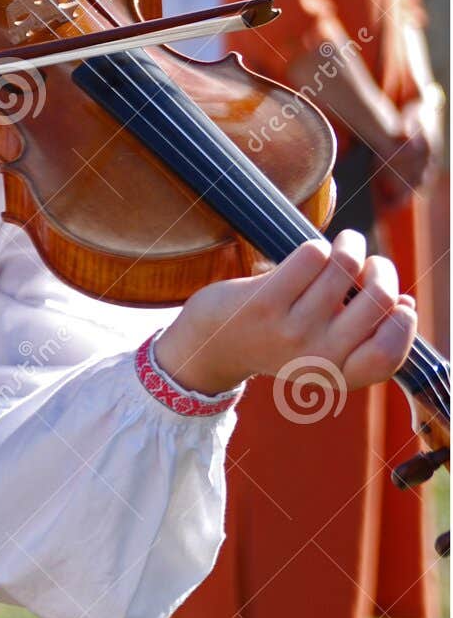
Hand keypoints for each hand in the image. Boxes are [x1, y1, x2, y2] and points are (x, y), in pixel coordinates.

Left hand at [153, 229, 416, 397]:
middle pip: (379, 299)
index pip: (389, 356)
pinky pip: (313, 256)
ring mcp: (290, 330)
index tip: (398, 303)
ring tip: (345, 244)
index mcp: (336, 373)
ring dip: (350, 244)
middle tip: (370, 264)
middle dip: (382, 269)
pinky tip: (312, 253)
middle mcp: (316, 357)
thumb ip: (364, 335)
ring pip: (346, 267)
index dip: (403, 324)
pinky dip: (318, 246)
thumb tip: (406, 305)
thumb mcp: (323, 352)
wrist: (211, 345)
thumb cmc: (280, 338)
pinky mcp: (264, 302)